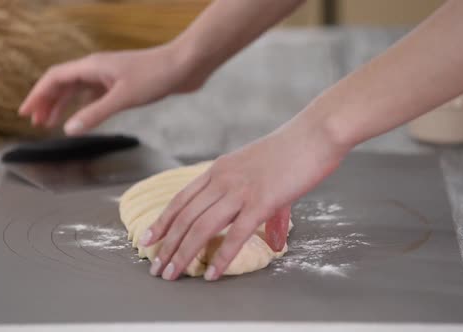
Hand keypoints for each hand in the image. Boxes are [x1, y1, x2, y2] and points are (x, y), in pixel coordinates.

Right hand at [19, 43, 206, 134]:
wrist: (185, 65)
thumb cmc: (156, 76)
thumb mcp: (123, 98)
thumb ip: (95, 114)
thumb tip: (68, 130)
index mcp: (92, 67)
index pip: (55, 79)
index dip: (37, 95)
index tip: (25, 113)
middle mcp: (97, 69)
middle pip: (63, 84)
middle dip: (47, 103)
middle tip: (36, 123)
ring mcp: (110, 75)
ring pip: (78, 90)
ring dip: (63, 105)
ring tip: (51, 123)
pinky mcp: (123, 84)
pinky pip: (94, 95)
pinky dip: (83, 106)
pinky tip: (82, 117)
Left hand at [140, 114, 348, 280]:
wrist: (314, 135)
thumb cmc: (292, 154)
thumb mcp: (268, 179)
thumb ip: (268, 214)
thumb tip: (275, 243)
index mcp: (219, 170)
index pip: (181, 199)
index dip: (163, 221)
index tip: (148, 239)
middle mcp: (222, 179)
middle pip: (185, 217)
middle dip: (167, 245)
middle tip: (156, 268)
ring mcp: (240, 190)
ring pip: (201, 227)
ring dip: (183, 253)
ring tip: (172, 274)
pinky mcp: (261, 201)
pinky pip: (236, 234)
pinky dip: (221, 256)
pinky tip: (211, 273)